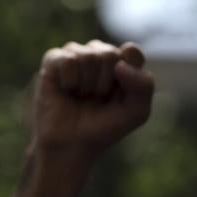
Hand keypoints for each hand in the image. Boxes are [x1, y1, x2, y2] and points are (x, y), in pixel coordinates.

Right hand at [31, 40, 153, 164]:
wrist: (70, 144)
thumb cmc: (103, 127)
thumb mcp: (135, 112)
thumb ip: (143, 86)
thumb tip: (120, 64)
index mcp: (122, 63)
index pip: (131, 52)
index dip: (127, 74)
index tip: (120, 95)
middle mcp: (98, 54)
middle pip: (109, 54)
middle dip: (104, 83)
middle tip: (96, 99)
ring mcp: (75, 55)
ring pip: (87, 56)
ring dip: (86, 84)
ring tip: (80, 95)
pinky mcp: (52, 60)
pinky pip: (67, 60)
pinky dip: (69, 80)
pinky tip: (66, 89)